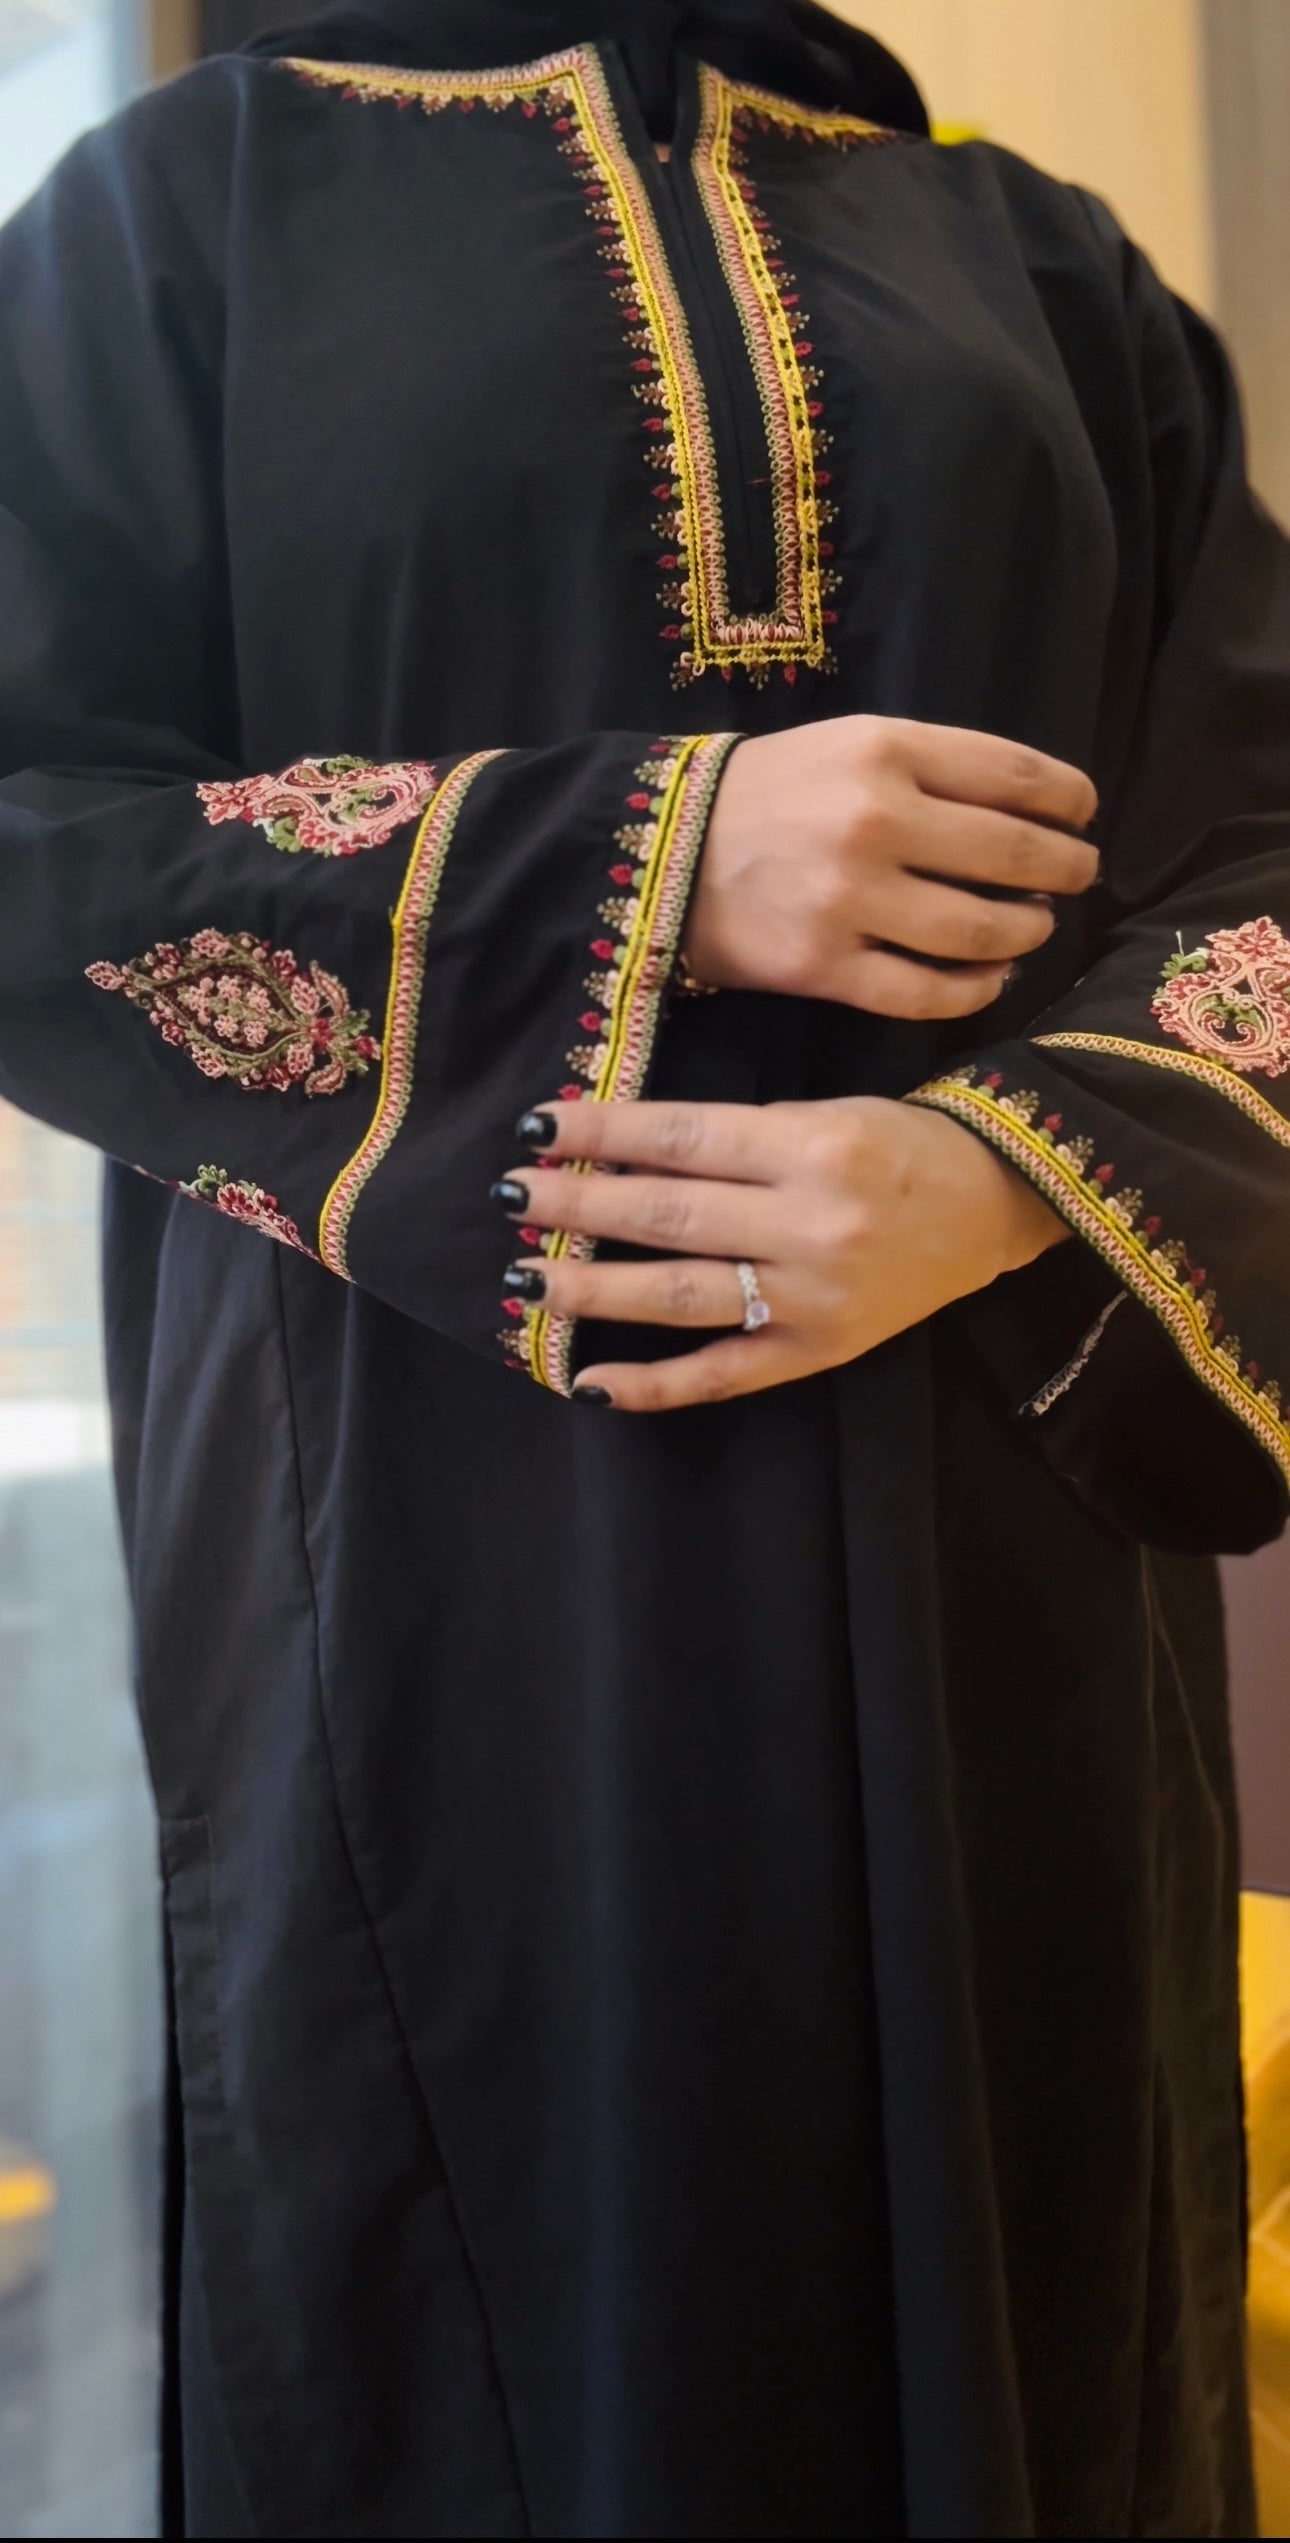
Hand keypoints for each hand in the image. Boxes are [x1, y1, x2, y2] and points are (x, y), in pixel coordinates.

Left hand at [497, 1096, 1065, 1410]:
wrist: (996, 1204)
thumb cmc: (900, 1145)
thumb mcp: (824, 1113)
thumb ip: (732, 1136)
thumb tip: (617, 1149)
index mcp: (812, 1146)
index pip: (681, 1141)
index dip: (601, 1135)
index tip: (535, 1127)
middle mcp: (811, 1224)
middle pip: (670, 1215)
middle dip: (578, 1206)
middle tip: (509, 1198)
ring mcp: (813, 1296)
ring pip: (683, 1295)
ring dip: (595, 1288)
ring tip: (527, 1277)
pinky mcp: (820, 1350)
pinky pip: (725, 1374)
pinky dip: (654, 1384)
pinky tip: (590, 1380)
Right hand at [686, 715, 1098, 1017]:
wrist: (666, 854)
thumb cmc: (772, 794)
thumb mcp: (848, 744)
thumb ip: (934, 767)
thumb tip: (1036, 810)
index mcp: (886, 752)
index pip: (1016, 776)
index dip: (1069, 801)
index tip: (1082, 817)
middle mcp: (875, 822)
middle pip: (1013, 856)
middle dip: (1065, 870)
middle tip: (1075, 877)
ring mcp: (851, 901)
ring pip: (980, 931)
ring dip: (1027, 932)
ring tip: (1032, 927)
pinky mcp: (827, 968)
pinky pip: (928, 992)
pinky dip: (976, 989)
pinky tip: (989, 978)